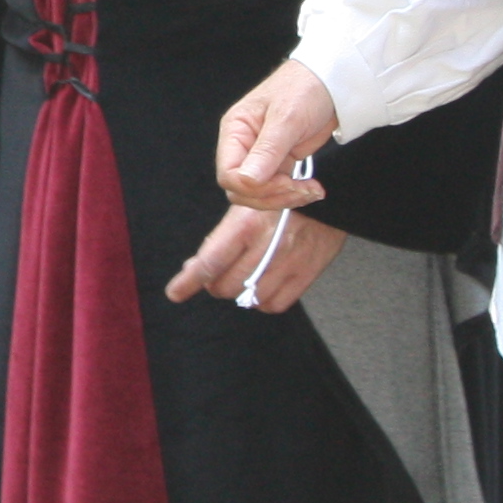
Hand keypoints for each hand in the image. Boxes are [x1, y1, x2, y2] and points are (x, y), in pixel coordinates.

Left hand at [164, 205, 346, 311]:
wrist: (327, 199)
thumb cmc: (278, 202)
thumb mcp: (245, 208)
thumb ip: (220, 240)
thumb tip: (194, 269)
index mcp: (246, 225)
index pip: (210, 261)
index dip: (189, 281)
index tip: (175, 292)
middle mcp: (266, 246)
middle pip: (227, 285)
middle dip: (216, 284)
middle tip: (217, 276)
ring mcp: (289, 263)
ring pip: (249, 298)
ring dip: (240, 293)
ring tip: (243, 278)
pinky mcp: (307, 274)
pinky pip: (275, 304)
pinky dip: (263, 300)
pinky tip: (262, 286)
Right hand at [214, 59, 338, 209]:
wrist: (331, 85)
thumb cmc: (304, 88)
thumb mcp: (286, 119)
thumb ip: (266, 151)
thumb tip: (246, 180)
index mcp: (235, 131)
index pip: (228, 173)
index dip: (252, 187)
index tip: (282, 183)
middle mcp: (243, 145)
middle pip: (241, 189)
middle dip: (271, 196)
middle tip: (299, 189)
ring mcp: (261, 157)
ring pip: (259, 194)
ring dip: (285, 199)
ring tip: (311, 190)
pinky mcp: (279, 164)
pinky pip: (277, 190)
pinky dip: (294, 194)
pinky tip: (311, 189)